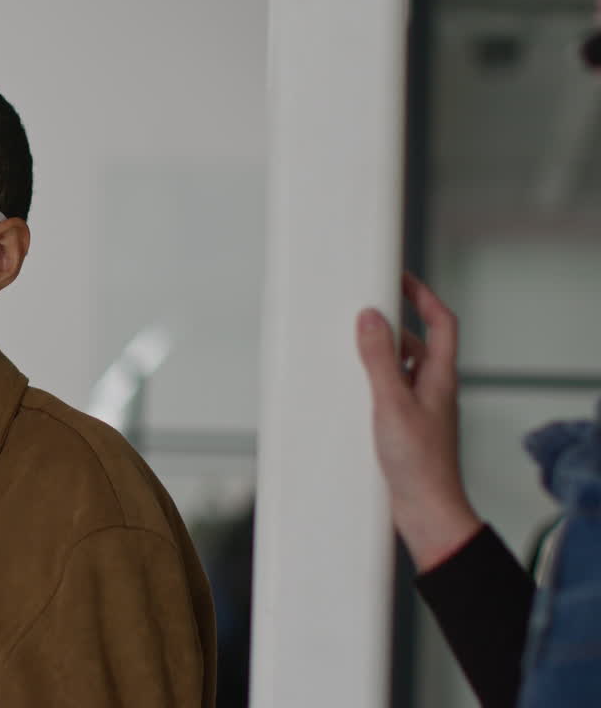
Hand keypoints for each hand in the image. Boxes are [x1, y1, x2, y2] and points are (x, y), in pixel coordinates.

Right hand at [356, 274, 480, 571]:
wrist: (426, 511)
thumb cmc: (419, 464)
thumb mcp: (392, 403)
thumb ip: (379, 359)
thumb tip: (370, 318)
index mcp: (439, 377)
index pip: (441, 323)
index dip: (423, 296)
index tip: (400, 278)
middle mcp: (432, 390)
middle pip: (416, 344)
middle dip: (390, 325)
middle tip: (362, 310)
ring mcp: (418, 410)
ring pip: (399, 370)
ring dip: (377, 356)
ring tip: (348, 348)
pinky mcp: (402, 429)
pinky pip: (386, 395)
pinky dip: (369, 385)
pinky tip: (348, 392)